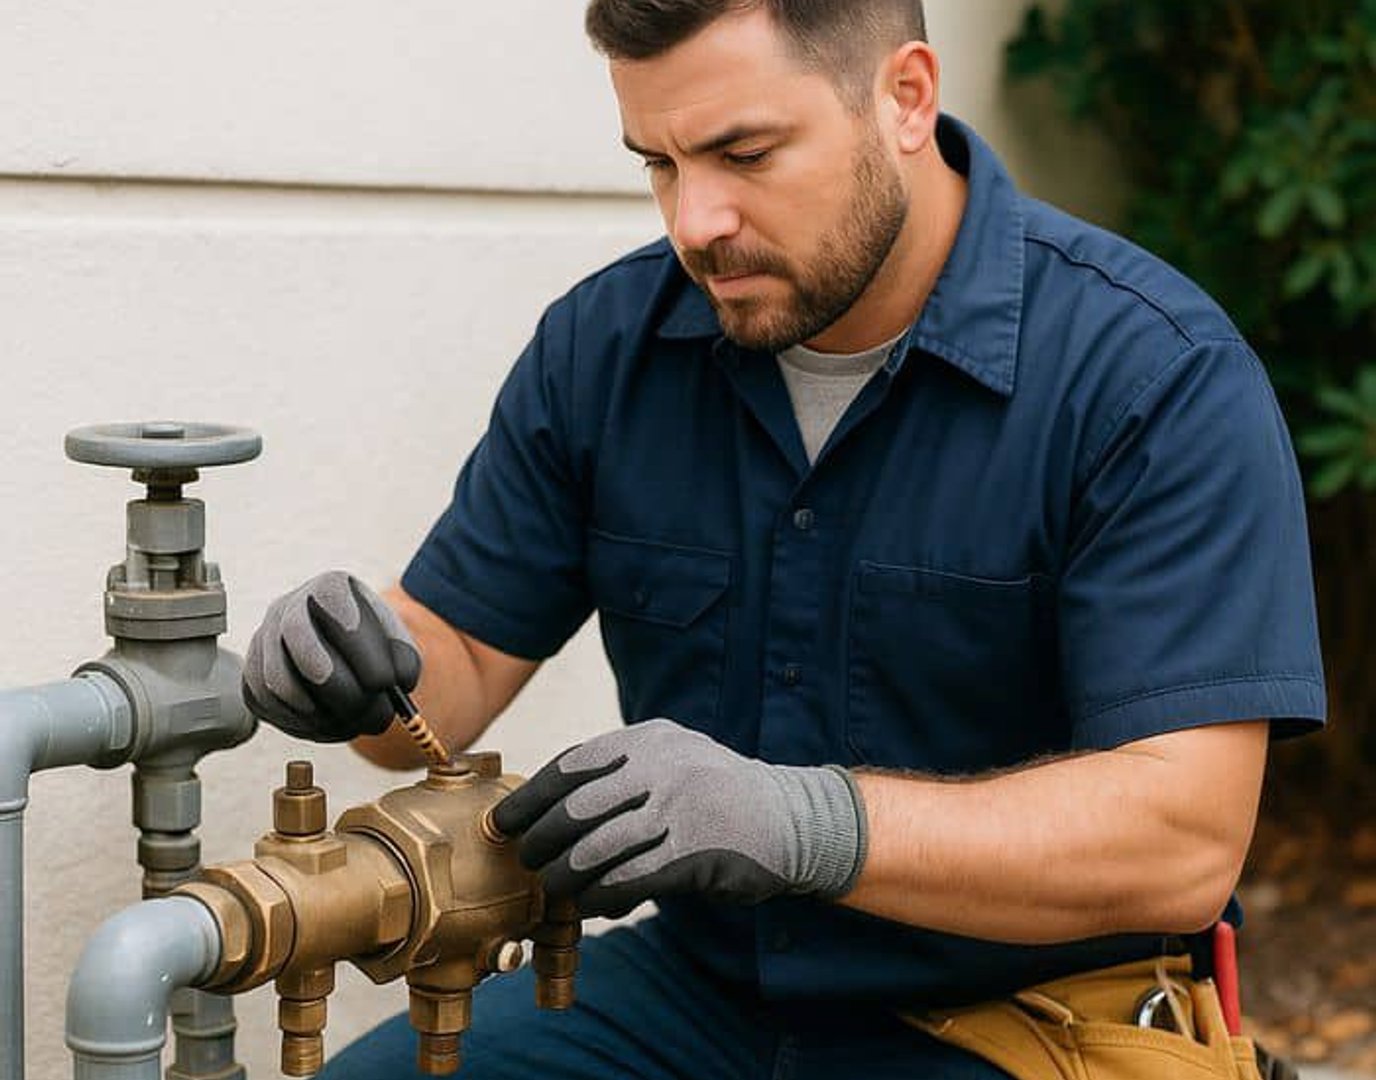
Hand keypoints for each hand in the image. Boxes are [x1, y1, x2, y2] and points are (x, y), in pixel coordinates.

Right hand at [242, 571, 419, 742]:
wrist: (343, 655)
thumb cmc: (373, 647)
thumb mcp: (397, 643)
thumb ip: (404, 659)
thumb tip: (397, 684)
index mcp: (328, 588)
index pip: (333, 601)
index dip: (359, 645)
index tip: (385, 682)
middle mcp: (288, 608)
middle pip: (298, 641)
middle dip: (340, 687)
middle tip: (373, 715)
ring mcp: (263, 642)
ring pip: (280, 682)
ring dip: (323, 713)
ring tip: (358, 722)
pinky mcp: (251, 678)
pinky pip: (268, 706)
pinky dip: (303, 725)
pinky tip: (333, 724)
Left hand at [491, 718, 867, 916]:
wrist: (793, 819)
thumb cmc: (717, 794)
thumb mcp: (672, 758)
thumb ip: (619, 772)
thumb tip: (547, 806)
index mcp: (649, 740)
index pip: (571, 766)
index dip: (530, 797)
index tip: (504, 822)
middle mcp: (662, 767)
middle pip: (576, 809)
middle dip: (541, 840)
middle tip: (528, 861)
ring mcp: (680, 810)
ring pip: (596, 850)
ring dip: (565, 876)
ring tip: (554, 889)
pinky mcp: (694, 854)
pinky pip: (629, 881)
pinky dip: (601, 897)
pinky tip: (592, 905)